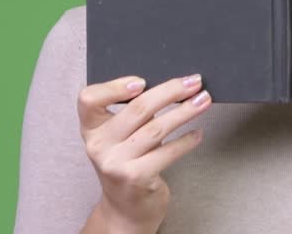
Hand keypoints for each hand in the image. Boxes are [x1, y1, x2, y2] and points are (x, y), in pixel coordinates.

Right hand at [77, 73, 211, 232]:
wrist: (125, 209)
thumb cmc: (127, 163)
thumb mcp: (119, 138)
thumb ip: (133, 114)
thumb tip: (174, 87)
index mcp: (92, 129)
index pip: (89, 99)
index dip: (114, 87)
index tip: (142, 81)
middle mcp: (99, 145)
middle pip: (137, 109)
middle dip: (171, 91)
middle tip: (194, 82)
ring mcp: (116, 163)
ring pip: (156, 128)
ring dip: (185, 112)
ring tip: (203, 101)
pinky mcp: (136, 178)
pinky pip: (167, 152)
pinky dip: (186, 141)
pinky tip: (198, 133)